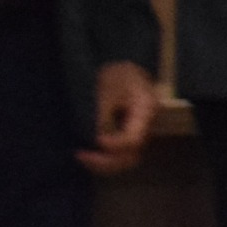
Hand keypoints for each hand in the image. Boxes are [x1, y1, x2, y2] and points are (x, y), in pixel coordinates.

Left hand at [78, 61, 161, 175]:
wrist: (119, 64)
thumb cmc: (115, 72)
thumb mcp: (107, 88)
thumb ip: (103, 114)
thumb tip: (97, 140)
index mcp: (146, 111)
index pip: (134, 139)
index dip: (115, 145)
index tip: (96, 140)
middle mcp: (145, 127)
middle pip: (131, 156)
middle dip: (106, 161)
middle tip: (81, 155)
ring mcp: (135, 132)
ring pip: (124, 159)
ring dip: (102, 162)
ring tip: (80, 155)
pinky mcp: (125, 134)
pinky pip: (116, 154)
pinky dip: (101, 157)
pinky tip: (84, 152)